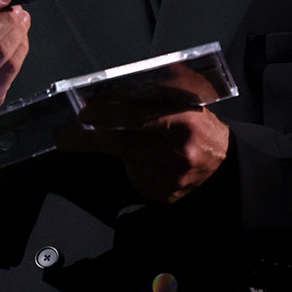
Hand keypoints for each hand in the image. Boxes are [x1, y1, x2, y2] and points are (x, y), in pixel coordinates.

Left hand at [58, 106, 229, 203]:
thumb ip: (155, 101)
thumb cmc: (201, 127)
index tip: (84, 114)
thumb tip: (113, 95)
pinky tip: (153, 161)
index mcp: (184, 122)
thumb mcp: (186, 105)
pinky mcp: (165, 196)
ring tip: (141, 143)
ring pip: (128, 161)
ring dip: (122, 150)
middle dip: (89, 139)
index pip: (136, 117)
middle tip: (64, 136)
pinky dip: (136, 166)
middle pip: (122, 144)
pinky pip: (137, 177)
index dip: (107, 115)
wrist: (226, 164)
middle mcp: (177, 153)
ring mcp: (171, 178)